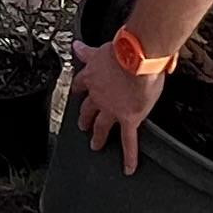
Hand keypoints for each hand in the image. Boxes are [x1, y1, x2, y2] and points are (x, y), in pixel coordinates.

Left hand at [72, 38, 162, 173]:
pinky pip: (128, 140)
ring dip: (98, 136)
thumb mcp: (101, 47)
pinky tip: (128, 168)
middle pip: (87, 108)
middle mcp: (99, 94)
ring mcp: (112, 109)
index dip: (79, 87)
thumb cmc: (124, 48)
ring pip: (102, 126)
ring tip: (95, 144)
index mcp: (93, 75)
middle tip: (82, 124)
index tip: (78, 89)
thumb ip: (89, 50)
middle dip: (84, 117)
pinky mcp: (128, 118)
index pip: (81, 83)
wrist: (136, 57)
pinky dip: (129, 156)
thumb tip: (75, 44)